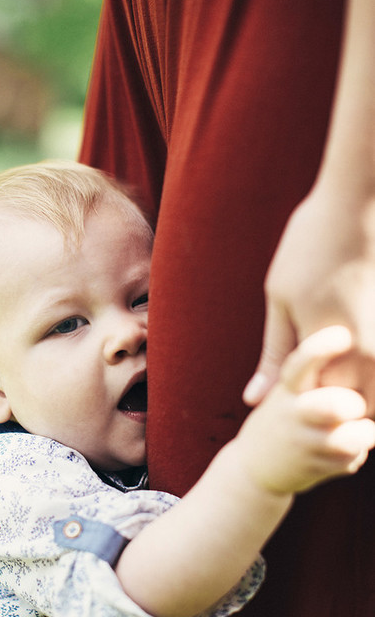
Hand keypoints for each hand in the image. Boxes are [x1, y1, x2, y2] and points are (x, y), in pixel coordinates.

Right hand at [237, 326, 374, 495]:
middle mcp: (292, 414)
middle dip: (354, 404)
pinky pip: (352, 460)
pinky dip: (356, 455)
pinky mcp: (312, 469)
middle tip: (354, 405)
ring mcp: (301, 443)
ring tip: (362, 430)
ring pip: (351, 438)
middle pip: (335, 406)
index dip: (322, 347)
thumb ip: (318, 373)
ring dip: (364, 434)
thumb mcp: (286, 390)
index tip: (344, 334)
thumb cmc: (281, 417)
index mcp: (287, 387)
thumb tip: (350, 336)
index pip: (302, 362)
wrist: (250, 469)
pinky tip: (347, 451)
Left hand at [243, 190, 374, 414]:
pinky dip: (369, 373)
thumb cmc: (310, 246)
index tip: (293, 407)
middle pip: (353, 408)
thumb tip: (253, 400)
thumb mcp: (279, 300)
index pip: (318, 410)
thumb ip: (273, 356)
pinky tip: (353, 359)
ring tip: (336, 383)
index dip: (303, 413)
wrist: (358, 202)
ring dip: (359, 395)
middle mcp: (367, 351)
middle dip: (334, 414)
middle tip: (314, 406)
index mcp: (326, 350)